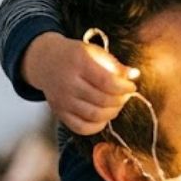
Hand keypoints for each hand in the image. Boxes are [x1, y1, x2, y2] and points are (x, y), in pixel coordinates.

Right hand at [21, 32, 136, 134]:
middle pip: (102, 100)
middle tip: (125, 96)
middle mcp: (68, 83)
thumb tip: (134, 75)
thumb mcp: (94, 52)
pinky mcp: (59, 113)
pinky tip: (104, 117)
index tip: (131, 87)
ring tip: (116, 105)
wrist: (46, 62)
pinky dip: (97, 126)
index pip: (107, 82)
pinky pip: (81, 128)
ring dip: (112, 113)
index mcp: (79, 63)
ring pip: (94, 115)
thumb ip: (114, 64)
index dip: (124, 88)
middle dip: (120, 100)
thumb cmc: (75, 56)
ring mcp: (62, 100)